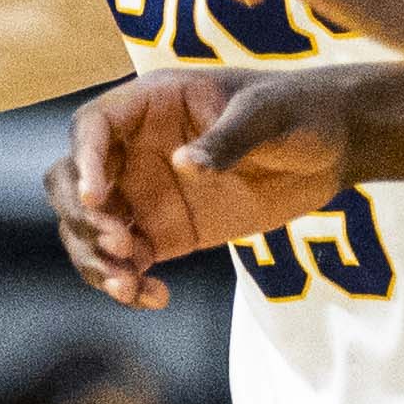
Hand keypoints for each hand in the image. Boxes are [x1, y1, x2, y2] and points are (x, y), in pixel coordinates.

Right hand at [52, 72, 355, 309]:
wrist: (332, 148)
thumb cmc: (299, 111)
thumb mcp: (268, 116)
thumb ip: (228, 139)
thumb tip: (184, 165)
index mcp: (150, 105)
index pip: (92, 127)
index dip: (84, 161)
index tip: (95, 198)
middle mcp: (134, 150)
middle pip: (70, 182)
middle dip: (82, 218)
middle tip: (120, 243)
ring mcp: (145, 194)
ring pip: (89, 230)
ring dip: (96, 260)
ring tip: (130, 284)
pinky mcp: (164, 234)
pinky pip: (127, 263)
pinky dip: (128, 284)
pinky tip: (155, 298)